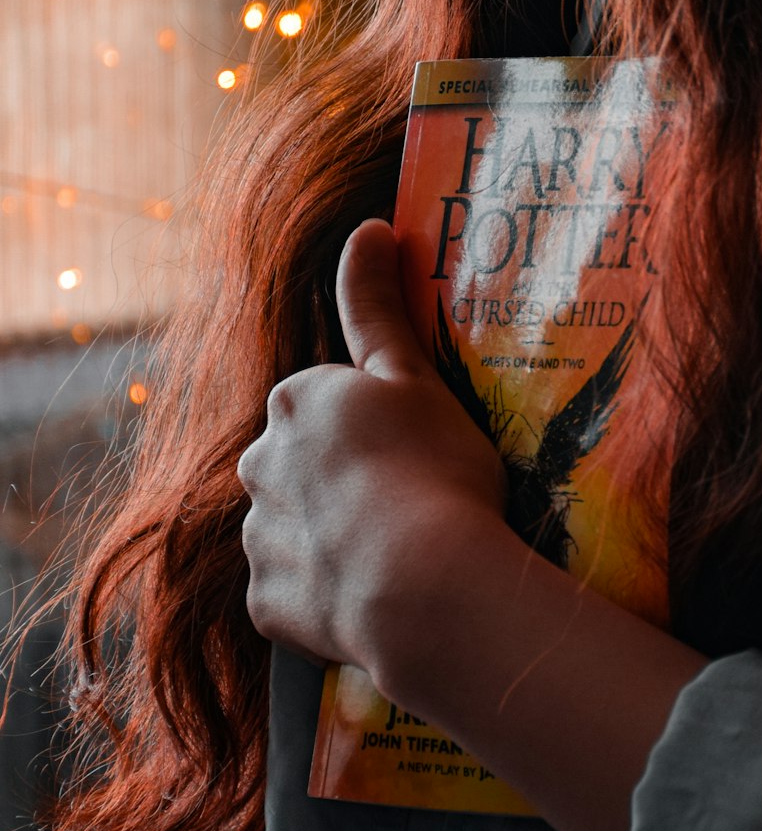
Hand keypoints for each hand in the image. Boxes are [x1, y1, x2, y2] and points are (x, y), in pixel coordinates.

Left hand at [237, 218, 508, 684]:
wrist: (425, 587)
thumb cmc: (434, 469)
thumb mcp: (413, 374)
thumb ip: (377, 302)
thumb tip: (367, 227)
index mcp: (294, 399)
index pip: (326, 402)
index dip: (375, 427)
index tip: (416, 452)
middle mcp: (258, 461)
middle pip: (302, 464)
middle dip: (343, 481)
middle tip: (411, 505)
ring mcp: (258, 537)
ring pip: (296, 530)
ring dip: (334, 539)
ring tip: (398, 557)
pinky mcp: (263, 604)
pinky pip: (294, 593)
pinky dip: (325, 595)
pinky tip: (374, 596)